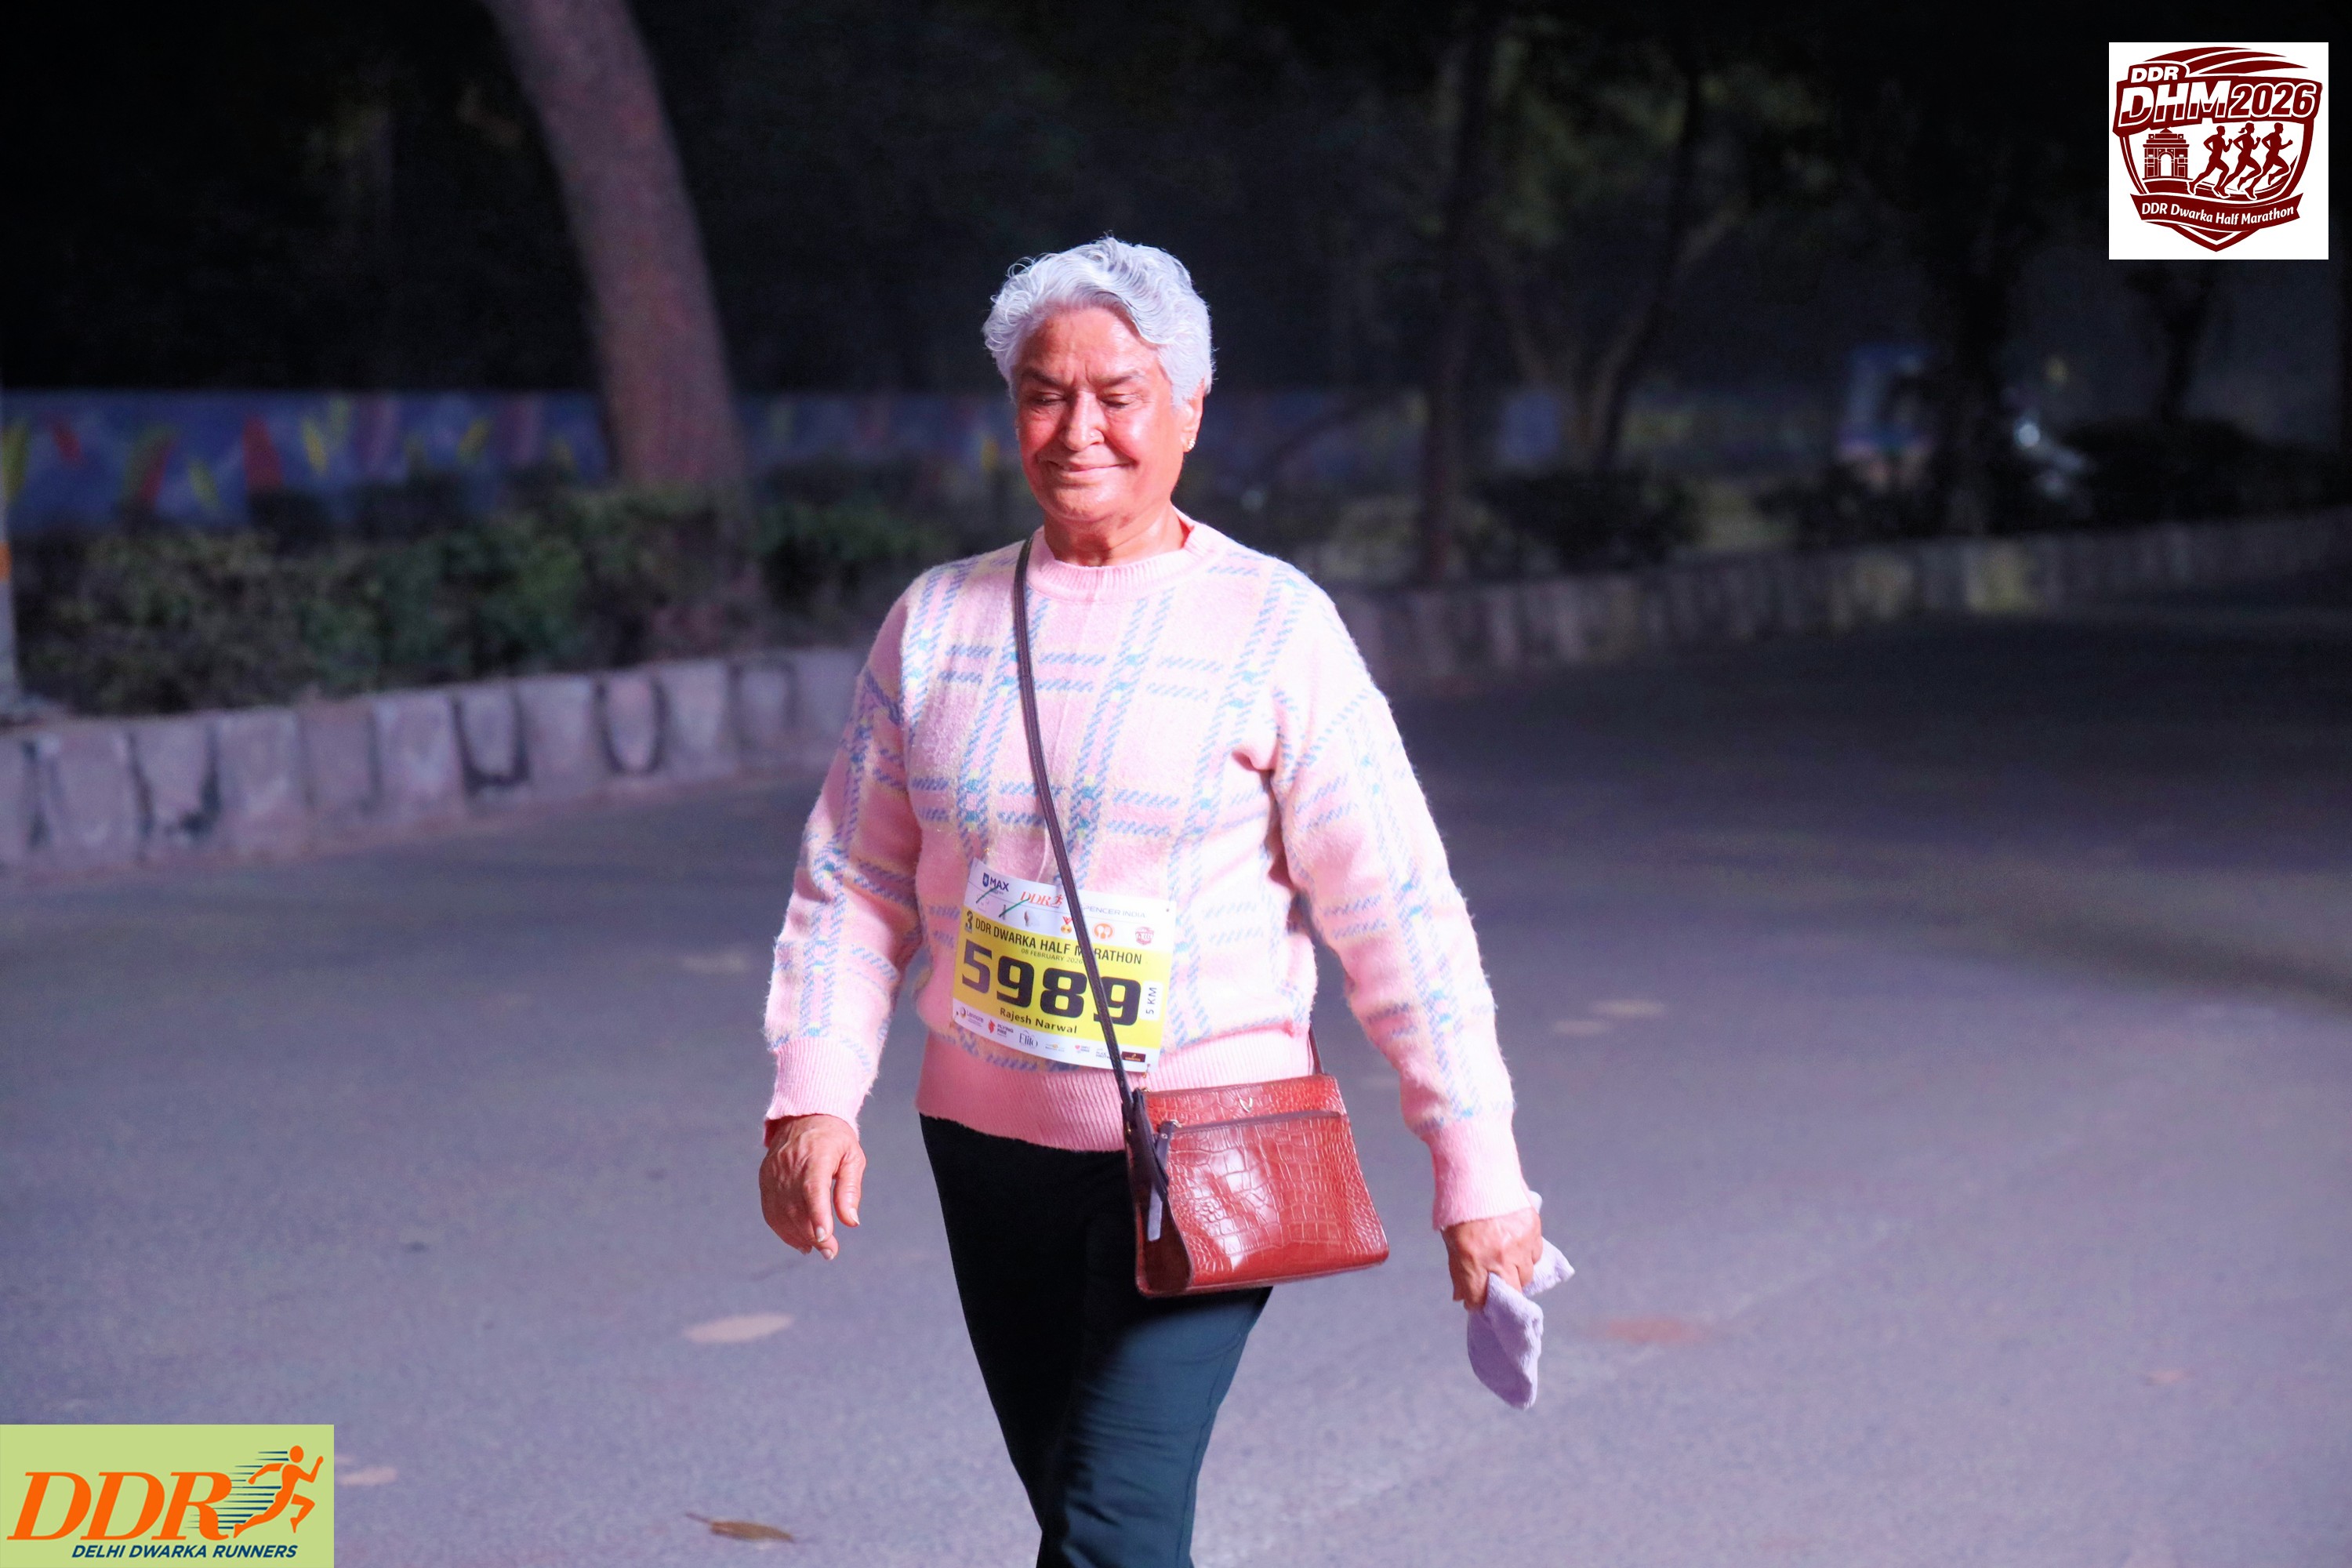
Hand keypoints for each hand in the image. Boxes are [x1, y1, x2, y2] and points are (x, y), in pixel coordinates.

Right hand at [759, 1114, 864, 1259]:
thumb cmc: (834, 1140)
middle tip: (831, 1252)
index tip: (825, 1238)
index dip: (817, 1216)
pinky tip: (799, 1241)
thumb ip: (850, 1190)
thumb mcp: (852, 1157)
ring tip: (817, 1248)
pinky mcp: (764, 1180)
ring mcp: (773, 1174)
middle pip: (797, 1207)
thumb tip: (851, 1222)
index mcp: (815, 1155)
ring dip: (798, 1237)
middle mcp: (789, 1165)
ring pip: (781, 1214)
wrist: (804, 1117)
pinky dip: (783, 1231)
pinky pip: (771, 1212)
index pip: (812, 1190)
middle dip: (813, 1235)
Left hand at [1442, 1206, 1542, 1309]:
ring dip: (1516, 1273)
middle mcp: (1500, 1255)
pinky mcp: (1534, 1229)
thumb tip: (1461, 1297)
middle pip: (1511, 1292)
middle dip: (1503, 1293)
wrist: (1478, 1167)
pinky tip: (1516, 1244)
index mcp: (1473, 1258)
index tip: (1476, 1300)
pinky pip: (1535, 1254)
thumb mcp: (1450, 1238)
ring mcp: (1520, 1243)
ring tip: (1505, 1260)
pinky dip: (1527, 1255)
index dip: (1477, 1302)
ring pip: (1526, 1275)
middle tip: (1495, 1284)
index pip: (1480, 1298)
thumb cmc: (1458, 1203)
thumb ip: (1458, 1270)